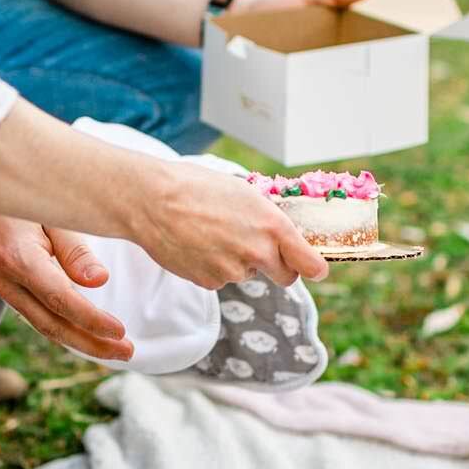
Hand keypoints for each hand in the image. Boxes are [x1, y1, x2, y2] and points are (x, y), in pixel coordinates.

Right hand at [0, 210, 133, 362]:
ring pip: (45, 326)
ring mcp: (4, 288)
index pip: (61, 300)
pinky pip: (38, 316)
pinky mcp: (9, 289)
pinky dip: (65, 330)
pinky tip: (87, 334)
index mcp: (19, 259)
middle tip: (127, 352)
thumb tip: (99, 281)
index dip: (92, 320)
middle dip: (92, 344)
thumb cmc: (19, 197)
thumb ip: (74, 248)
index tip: (121, 331)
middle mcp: (8, 281)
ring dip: (81, 342)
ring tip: (114, 349)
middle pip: (53, 325)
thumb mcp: (51, 212)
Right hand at [140, 160, 329, 289]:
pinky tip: (198, 244)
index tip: (316, 268)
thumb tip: (280, 231)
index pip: (309, 263)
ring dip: (239, 261)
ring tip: (213, 234)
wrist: (152, 201)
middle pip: (285, 276)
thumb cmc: (196, 186)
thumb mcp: (243, 191)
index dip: (314, 267)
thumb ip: (266, 216)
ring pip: (248, 274)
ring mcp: (232, 271)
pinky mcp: (209, 282)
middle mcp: (257, 253)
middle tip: (261, 249)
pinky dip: (214, 266)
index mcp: (272, 225)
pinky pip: (221, 278)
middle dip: (279, 267)